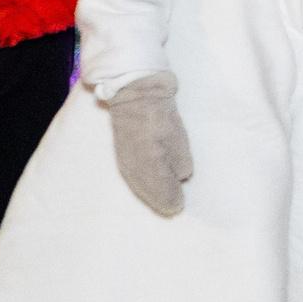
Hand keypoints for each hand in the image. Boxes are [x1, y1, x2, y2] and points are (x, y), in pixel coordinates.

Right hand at [107, 72, 193, 214]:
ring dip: (150, 195)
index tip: (179, 205)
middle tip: (173, 208)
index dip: (170, 198)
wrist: (135, 93)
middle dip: (161, 199)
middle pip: (149, 189)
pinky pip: (131, 177)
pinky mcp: (121, 154)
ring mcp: (126, 160)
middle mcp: (136, 165)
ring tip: (160, 203)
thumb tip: (181, 177)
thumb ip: (180, 160)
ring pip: (139, 185)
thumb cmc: (161, 113)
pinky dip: (140, 186)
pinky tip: (145, 189)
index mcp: (152, 161)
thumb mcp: (178, 136)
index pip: (161, 187)